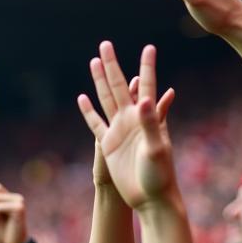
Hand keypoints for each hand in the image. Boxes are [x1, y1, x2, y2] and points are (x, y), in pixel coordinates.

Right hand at [78, 42, 176, 209]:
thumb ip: (151, 124)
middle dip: (113, 65)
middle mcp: (133, 120)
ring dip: (100, 81)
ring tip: (94, 61)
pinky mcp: (109, 145)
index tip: (149, 47)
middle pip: (120, 86)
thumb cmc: (160, 175)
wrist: (150, 198)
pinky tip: (82, 97)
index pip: (146, 86)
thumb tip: (143, 100)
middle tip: (105, 44)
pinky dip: (88, 111)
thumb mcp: (156, 149)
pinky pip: (96, 124)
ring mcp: (120, 131)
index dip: (147, 66)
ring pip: (106, 100)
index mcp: (147, 118)